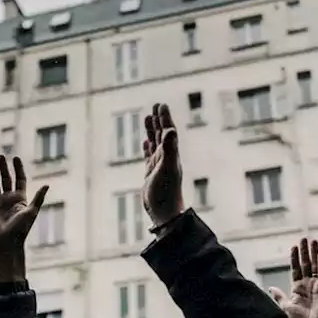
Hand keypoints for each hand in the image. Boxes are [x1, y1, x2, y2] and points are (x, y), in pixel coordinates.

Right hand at [0, 155, 48, 254]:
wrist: (7, 243)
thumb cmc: (21, 229)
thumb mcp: (31, 212)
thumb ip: (39, 198)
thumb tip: (47, 184)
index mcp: (21, 199)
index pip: (19, 179)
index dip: (18, 169)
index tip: (15, 158)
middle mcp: (9, 199)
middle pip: (6, 179)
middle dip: (3, 168)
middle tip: (0, 156)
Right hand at [142, 103, 184, 228]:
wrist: (164, 213)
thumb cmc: (166, 192)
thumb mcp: (167, 167)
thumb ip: (170, 148)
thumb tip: (171, 130)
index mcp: (171, 154)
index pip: (168, 131)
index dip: (164, 118)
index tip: (160, 104)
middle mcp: (166, 158)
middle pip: (162, 134)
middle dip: (159, 120)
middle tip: (156, 105)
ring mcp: (158, 166)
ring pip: (155, 143)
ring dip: (152, 131)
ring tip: (147, 118)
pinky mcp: (151, 174)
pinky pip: (149, 157)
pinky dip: (147, 147)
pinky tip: (146, 143)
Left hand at [273, 239, 317, 317]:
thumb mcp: (286, 307)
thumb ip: (280, 297)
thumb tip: (270, 288)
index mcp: (297, 289)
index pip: (295, 269)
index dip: (294, 258)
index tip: (294, 246)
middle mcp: (307, 285)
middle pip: (305, 264)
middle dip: (305, 251)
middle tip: (304, 238)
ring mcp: (316, 285)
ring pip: (314, 265)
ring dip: (314, 253)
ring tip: (313, 240)